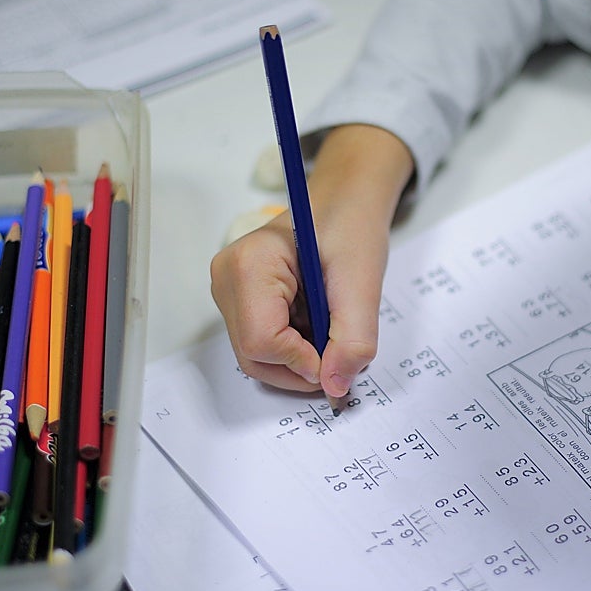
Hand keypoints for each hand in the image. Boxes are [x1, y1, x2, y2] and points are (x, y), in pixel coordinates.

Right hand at [210, 124, 413, 396]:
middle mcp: (227, 279)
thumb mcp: (363, 282)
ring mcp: (228, 292)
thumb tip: (335, 386)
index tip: (337, 355)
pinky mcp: (239, 302)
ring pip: (256, 357)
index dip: (303, 361)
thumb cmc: (350, 228)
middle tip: (338, 353)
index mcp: (250, 264)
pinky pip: (260, 346)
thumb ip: (353, 339)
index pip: (261, 340)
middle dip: (299, 367)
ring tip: (327, 331)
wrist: (344, 205)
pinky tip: (313, 326)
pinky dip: (292, 350)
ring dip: (297, 360)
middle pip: (253, 356)